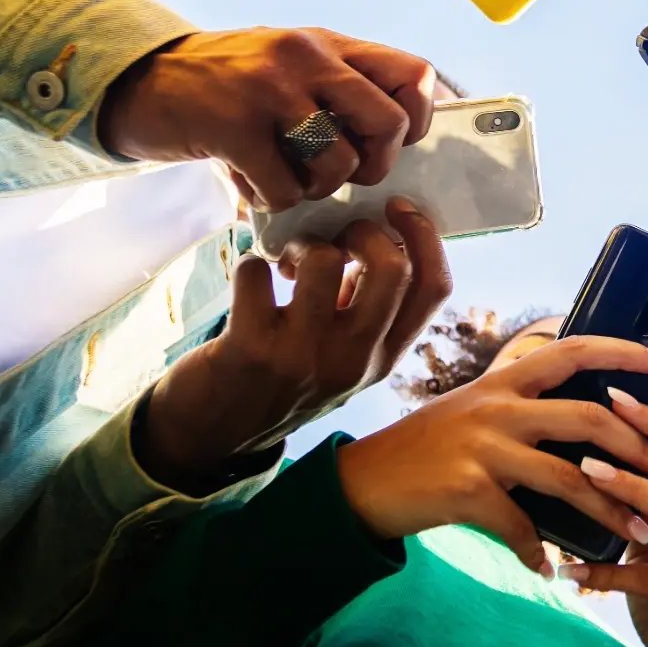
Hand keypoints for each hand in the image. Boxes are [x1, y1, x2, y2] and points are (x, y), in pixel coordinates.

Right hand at [99, 27, 436, 211]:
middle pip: (390, 124)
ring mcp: (270, 89)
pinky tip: (251, 183)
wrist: (140, 79)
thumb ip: (342, 87)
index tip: (388, 143)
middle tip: (343, 173)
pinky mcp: (233, 126)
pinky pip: (285, 188)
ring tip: (285, 176)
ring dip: (316, 188)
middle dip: (375, 165)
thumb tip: (404, 133)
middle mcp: (307, 58)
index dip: (418, 120)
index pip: (415, 75)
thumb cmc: (227, 85)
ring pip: (340, 163)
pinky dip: (272, 200)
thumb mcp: (291, 66)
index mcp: (330, 45)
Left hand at [139, 198, 450, 489]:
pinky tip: (250, 281)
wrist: (213, 438)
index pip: (434, 289)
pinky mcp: (251, 349)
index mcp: (383, 358)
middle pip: (393, 269)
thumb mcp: (342, 358)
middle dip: (364, 231)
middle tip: (336, 235)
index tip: (396, 208)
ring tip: (287, 259)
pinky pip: (257, 272)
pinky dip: (250, 264)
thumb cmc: (282, 383)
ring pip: (323, 260)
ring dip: (301, 242)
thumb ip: (365, 311)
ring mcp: (304, 356)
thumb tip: (377, 237)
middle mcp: (353, 360)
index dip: (424, 236)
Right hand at [334, 336, 647, 573]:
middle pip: (589, 418)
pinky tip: (549, 568)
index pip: (574, 350)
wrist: (362, 482)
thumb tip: (590, 420)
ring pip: (569, 477)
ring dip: (614, 510)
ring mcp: (482, 447)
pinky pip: (521, 526)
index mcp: (505, 382)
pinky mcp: (467, 489)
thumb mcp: (475, 410)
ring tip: (643, 534)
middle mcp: (498, 406)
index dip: (625, 351)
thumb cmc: (427, 449)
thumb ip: (524, 408)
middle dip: (640, 447)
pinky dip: (538, 551)